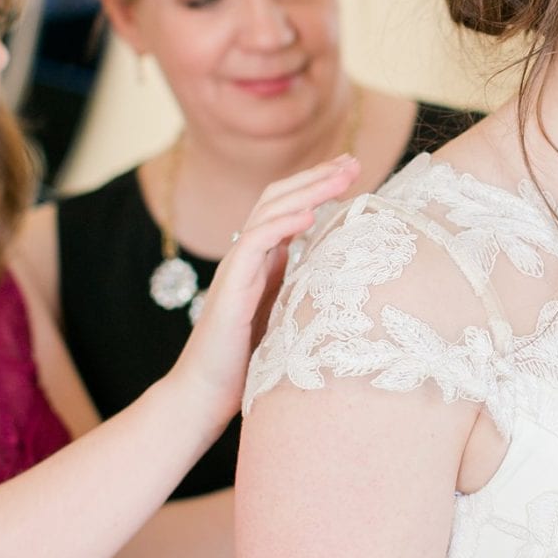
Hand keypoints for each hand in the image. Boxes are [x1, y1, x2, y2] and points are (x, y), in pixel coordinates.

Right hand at [170, 154, 360, 428]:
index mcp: (264, 261)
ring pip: (269, 211)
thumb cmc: (247, 365)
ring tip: (341, 177)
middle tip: (353, 160)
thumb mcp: (288, 317)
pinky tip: (309, 215)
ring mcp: (237, 269)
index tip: (352, 171)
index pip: (289, 208)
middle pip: (280, 198)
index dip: (318, 186)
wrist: (204, 397)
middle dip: (317, 176)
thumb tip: (349, 279)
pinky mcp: (231, 288)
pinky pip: (255, 243)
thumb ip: (307, 291)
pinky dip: (282, 224)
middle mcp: (248, 257)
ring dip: (308, 190)